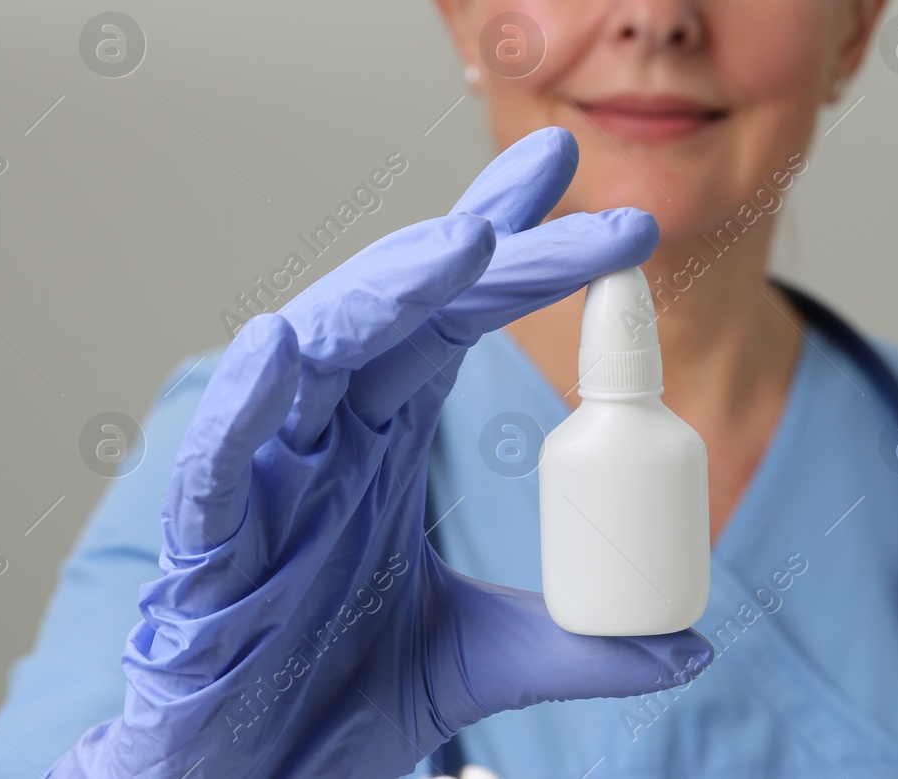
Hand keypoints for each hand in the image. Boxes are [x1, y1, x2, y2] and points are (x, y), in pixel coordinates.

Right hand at [50, 126, 713, 777]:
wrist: (251, 778)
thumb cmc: (331, 694)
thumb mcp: (479, 660)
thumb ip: (576, 646)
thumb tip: (690, 648)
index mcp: (385, 435)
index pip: (455, 316)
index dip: (511, 246)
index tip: (572, 177)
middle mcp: (329, 435)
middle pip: (405, 312)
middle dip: (484, 245)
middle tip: (570, 188)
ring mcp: (267, 480)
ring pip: (315, 358)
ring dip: (384, 294)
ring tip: (461, 243)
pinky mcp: (207, 548)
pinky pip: (217, 466)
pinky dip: (243, 410)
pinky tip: (278, 347)